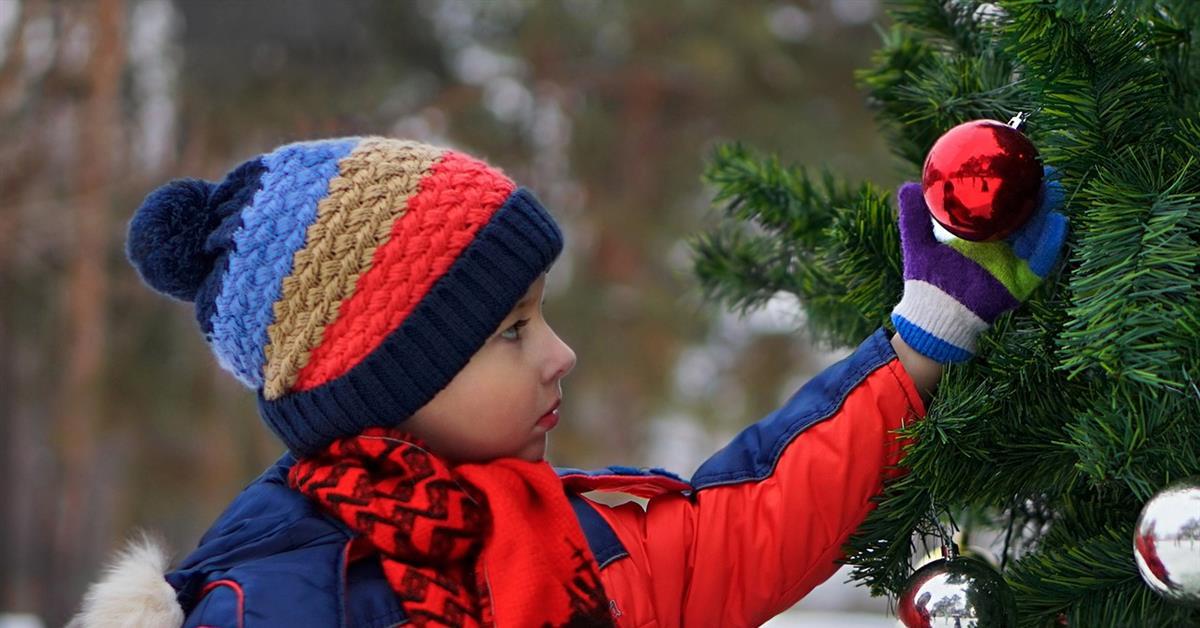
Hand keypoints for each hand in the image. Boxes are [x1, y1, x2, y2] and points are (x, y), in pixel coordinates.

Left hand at [890, 166, 1068, 363]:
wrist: (930, 315)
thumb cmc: (926, 281)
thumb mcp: (919, 242)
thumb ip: (914, 216)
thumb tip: (910, 185)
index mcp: (982, 236)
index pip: (1005, 208)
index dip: (1017, 189)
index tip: (1023, 166)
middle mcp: (1001, 248)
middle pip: (1028, 218)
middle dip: (1040, 196)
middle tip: (1048, 172)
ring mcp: (1012, 265)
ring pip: (1038, 234)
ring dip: (1048, 212)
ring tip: (1054, 190)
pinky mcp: (1019, 283)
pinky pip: (1041, 262)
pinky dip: (1050, 242)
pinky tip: (1058, 221)